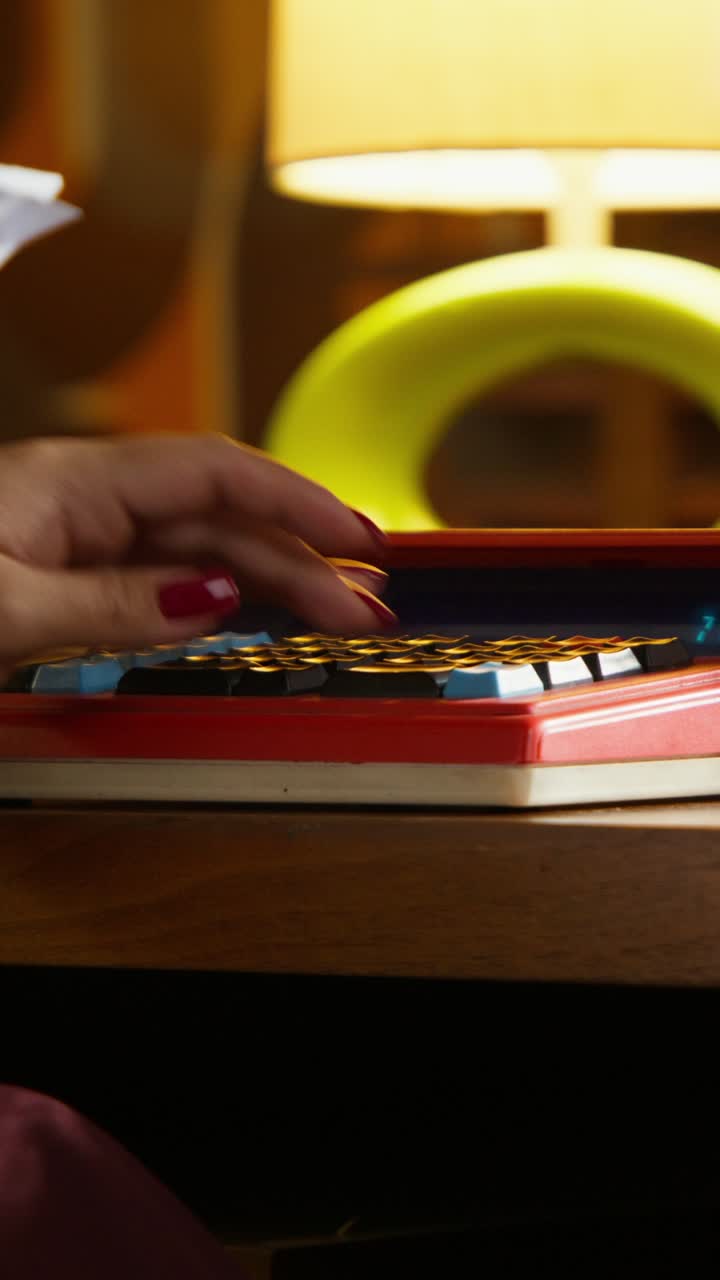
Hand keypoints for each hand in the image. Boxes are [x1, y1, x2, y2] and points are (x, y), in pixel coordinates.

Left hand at [0, 435, 394, 675]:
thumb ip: (112, 603)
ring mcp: (79, 534)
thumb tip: (212, 599)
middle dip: (300, 558)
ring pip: (198, 549)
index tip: (359, 538)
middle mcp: (86, 499)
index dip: (298, 500)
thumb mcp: (8, 607)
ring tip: (336, 613)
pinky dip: (215, 595)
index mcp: (74, 483)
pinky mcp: (69, 570)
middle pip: (219, 518)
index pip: (215, 473)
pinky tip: (253, 612)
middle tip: (365, 609)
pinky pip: (162, 576)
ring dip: (271, 579)